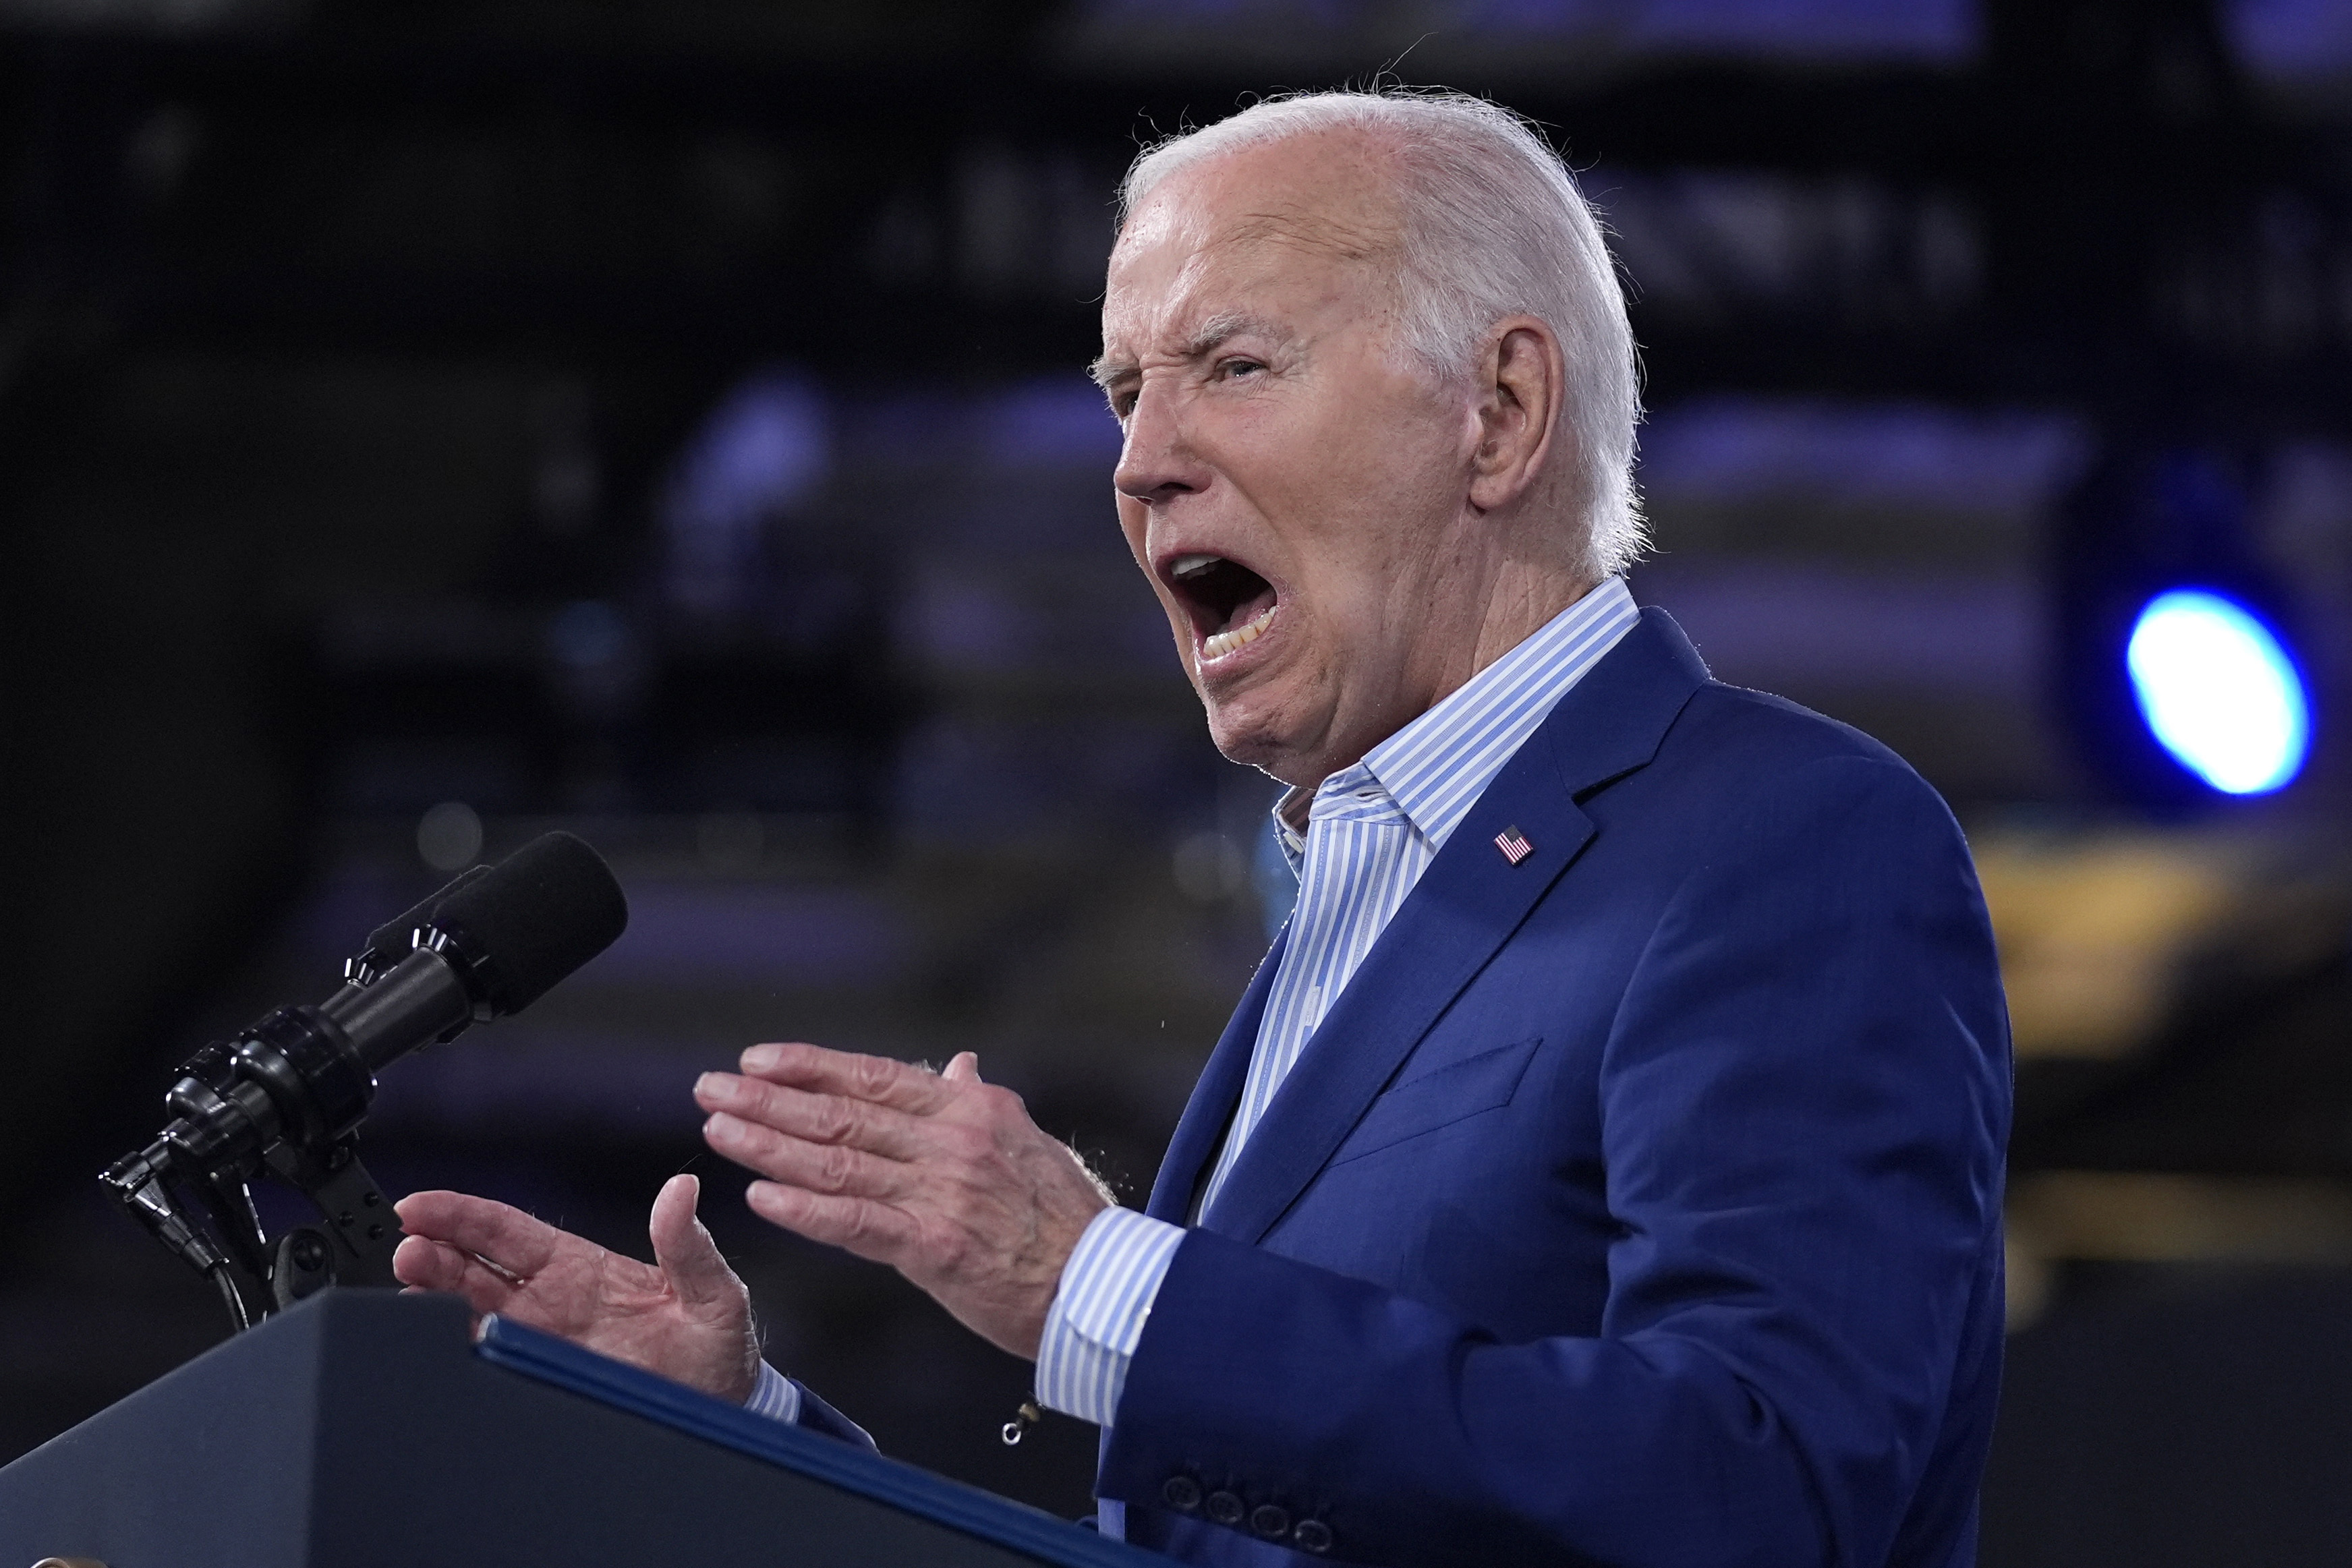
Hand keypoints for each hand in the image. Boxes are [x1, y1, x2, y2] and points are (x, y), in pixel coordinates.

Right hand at [392, 1173, 761, 1403]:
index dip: (461, 1215)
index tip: (420, 1207)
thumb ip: (690, 1245)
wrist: (723, 1409)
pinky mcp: (538, 1382)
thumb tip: (682, 1190)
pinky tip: (434, 1346)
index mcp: (580, 1265)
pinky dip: (454, 1354)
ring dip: (432, 1301)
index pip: (507, 1230)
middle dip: (433, 1255)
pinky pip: (485, 1365)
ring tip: (408, 1289)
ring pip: (466, 1316)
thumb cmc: (716, 1345)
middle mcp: (548, 1301)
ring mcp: (537, 1344)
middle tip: (408, 1249)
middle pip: (472, 1270)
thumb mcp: (713, 1291)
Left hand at [695, 1046, 1111, 1360]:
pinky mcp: (935, 1247)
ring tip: (719, 1129)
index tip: (757, 1060)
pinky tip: (762, 1196)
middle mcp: (953, 1141)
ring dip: (770, 1145)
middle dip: (768, 1100)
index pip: (876, 1075)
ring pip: (839, 1161)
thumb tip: (959, 1064)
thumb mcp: (1030, 1142)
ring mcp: (943, 1192)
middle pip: (843, 1112)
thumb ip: (983, 1102)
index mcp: (972, 1108)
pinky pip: (857, 1223)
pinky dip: (806, 1209)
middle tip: (710, 1088)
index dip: (811, 1065)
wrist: (1103, 1284)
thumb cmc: (1067, 1217)